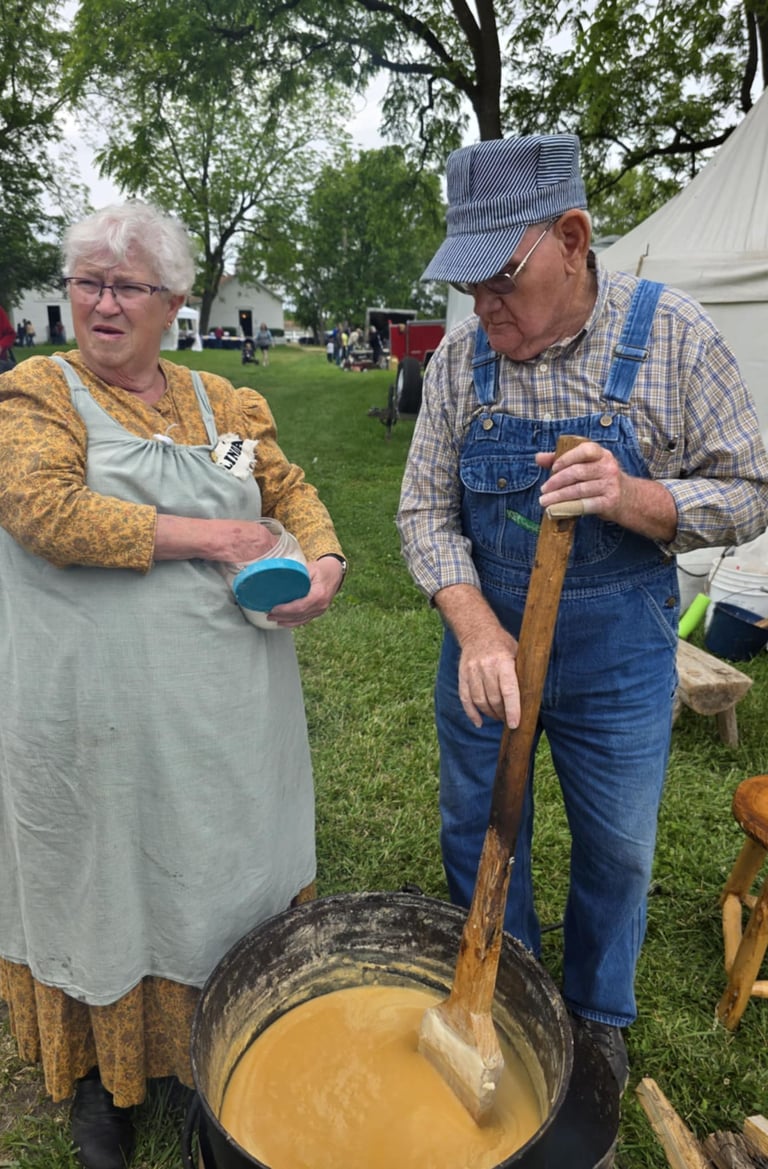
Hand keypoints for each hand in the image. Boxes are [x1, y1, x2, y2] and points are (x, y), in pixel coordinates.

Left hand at [263, 556, 343, 627]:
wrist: (335, 572)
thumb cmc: (321, 569)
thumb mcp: (309, 568)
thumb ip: (296, 575)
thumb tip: (277, 578)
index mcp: (319, 595)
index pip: (300, 607)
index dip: (285, 610)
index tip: (273, 609)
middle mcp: (321, 605)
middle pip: (299, 615)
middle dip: (282, 617)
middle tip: (269, 615)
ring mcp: (321, 610)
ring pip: (301, 620)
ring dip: (286, 621)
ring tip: (273, 619)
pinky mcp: (318, 612)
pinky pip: (305, 620)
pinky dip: (293, 622)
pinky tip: (284, 622)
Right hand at [457, 626, 519, 728]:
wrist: (478, 631)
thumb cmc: (504, 645)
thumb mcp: (518, 653)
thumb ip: (522, 673)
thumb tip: (533, 698)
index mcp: (503, 661)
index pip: (508, 690)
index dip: (512, 709)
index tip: (514, 724)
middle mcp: (486, 666)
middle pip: (493, 698)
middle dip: (502, 713)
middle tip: (509, 719)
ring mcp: (472, 671)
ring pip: (479, 701)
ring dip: (490, 713)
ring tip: (498, 717)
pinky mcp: (462, 675)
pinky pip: (465, 698)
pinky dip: (471, 713)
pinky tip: (479, 722)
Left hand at [536, 443, 677, 540]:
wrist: (630, 499)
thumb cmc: (602, 480)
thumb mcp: (588, 466)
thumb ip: (563, 460)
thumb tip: (538, 457)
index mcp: (601, 454)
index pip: (584, 450)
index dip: (567, 458)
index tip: (553, 468)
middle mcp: (608, 467)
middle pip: (578, 472)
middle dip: (557, 482)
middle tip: (543, 490)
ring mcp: (610, 485)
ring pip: (579, 490)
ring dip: (559, 497)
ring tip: (545, 502)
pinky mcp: (610, 502)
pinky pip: (585, 505)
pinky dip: (569, 508)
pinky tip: (557, 510)